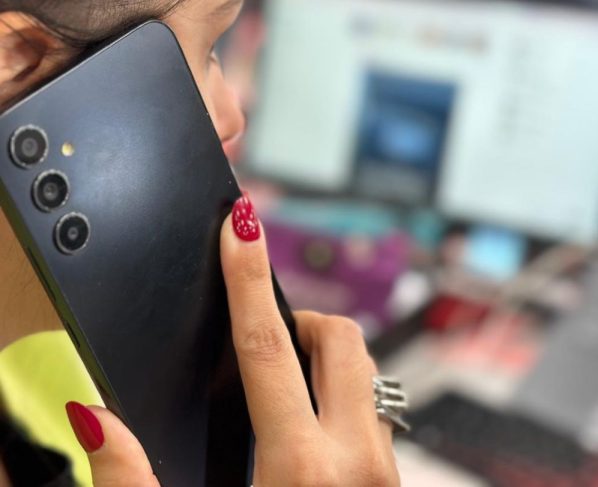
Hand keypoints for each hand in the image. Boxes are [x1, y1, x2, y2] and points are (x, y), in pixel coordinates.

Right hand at [65, 196, 399, 485]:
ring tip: (283, 385)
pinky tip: (310, 431)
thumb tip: (97, 420)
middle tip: (265, 342)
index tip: (242, 224)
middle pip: (338, 338)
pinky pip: (372, 409)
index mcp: (300, 466)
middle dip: (300, 320)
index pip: (266, 342)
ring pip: (363, 371)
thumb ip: (132, 481)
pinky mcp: (395, 481)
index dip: (246, 276)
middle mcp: (356, 457)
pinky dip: (340, 396)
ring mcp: (384, 468)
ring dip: (323, 358)